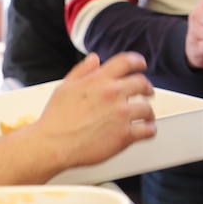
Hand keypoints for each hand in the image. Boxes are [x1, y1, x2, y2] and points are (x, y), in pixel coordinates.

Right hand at [29, 53, 156, 169]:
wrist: (52, 145)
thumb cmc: (55, 119)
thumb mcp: (65, 87)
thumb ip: (82, 71)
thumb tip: (94, 58)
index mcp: (98, 80)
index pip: (126, 61)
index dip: (137, 61)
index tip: (141, 65)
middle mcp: (112, 94)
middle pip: (142, 83)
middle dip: (147, 87)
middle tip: (147, 92)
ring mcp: (120, 114)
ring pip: (147, 108)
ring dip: (148, 112)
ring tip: (146, 116)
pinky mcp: (124, 135)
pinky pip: (148, 130)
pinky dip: (150, 130)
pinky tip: (146, 130)